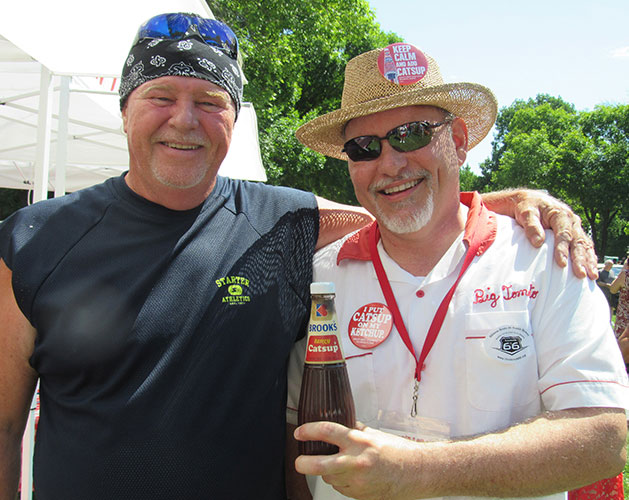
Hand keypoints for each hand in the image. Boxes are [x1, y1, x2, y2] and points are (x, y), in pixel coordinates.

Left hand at [294, 422, 426, 499]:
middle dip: (303, 463)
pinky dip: (340, 481)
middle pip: (319, 465)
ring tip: (336, 465)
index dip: (308, 431)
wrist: (416, 472)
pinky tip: (350, 475)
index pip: (326, 432)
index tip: (300, 433)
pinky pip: (341, 488)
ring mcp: (357, 481)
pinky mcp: (360, 495)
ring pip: (329, 478)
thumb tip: (340, 424)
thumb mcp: (374, 434)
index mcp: (359, 441)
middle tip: (299, 461)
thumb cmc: (399, 452)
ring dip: (327, 472)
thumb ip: (355, 430)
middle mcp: (356, 462)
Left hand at [482, 189, 597, 278]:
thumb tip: (538, 242)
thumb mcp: (526, 212)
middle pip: (578, 242)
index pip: (563, 234)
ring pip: (585, 245)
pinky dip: (589, 258)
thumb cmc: (527, 207)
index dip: (563, 249)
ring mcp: (575, 228)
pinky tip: (591, 270)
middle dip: (580, 259)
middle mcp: (572, 221)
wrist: (530, 201)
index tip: (561, 263)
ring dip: (588, 261)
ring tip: (591, 276)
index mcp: (560, 214)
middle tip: (581, 274)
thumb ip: (531, 225)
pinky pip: (585, 247)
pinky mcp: (575, 234)